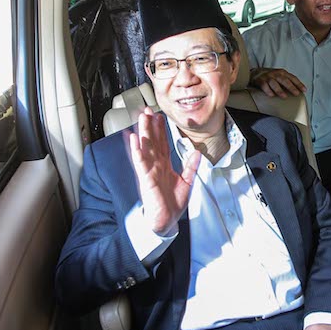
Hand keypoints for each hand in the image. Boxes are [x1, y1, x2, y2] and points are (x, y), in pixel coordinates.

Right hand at [128, 108, 199, 233]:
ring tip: (141, 118)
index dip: (161, 130)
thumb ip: (191, 166)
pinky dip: (137, 150)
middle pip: (152, 141)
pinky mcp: (145, 178)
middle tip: (146, 110)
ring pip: (145, 147)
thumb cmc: (173, 203)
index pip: (162, 143)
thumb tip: (197, 153)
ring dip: (143, 132)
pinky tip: (133, 139)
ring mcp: (149, 170)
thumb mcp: (187, 181)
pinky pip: (140, 162)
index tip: (159, 116)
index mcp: (164, 165)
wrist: (167, 219)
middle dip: (149, 125)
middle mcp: (155, 165)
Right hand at [249, 67, 305, 97]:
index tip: (304, 90)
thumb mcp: (280, 76)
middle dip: (291, 87)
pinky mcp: (260, 80)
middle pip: (284, 80)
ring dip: (279, 90)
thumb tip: (298, 92)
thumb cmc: (271, 77)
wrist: (255, 72)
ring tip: (284, 96)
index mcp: (282, 73)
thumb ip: (287, 82)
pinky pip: (264, 85)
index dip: (299, 84)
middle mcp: (276, 74)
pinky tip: (271, 95)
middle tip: (296, 93)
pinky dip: (268, 90)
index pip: (292, 78)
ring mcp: (268, 77)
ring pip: (274, 83)